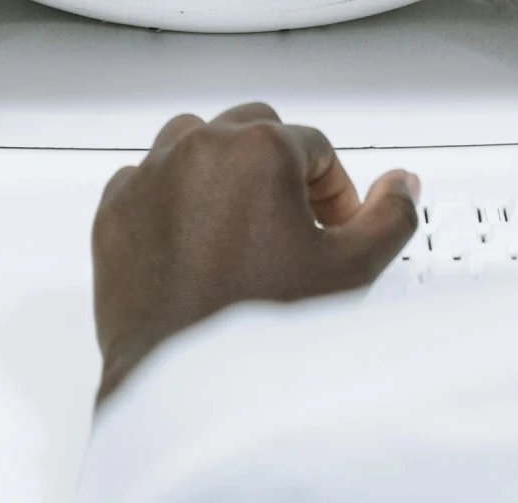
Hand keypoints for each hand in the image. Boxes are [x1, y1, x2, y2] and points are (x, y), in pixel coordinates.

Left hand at [90, 99, 420, 402]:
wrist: (186, 388)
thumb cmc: (262, 332)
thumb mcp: (350, 274)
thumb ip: (389, 217)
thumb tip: (401, 185)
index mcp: (261, 149)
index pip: (314, 147)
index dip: (332, 190)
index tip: (330, 227)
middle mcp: (202, 147)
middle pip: (255, 129)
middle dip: (278, 169)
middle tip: (290, 225)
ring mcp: (152, 175)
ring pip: (196, 142)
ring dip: (221, 171)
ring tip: (239, 228)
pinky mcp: (115, 208)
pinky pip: (148, 180)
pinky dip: (170, 199)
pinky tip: (192, 243)